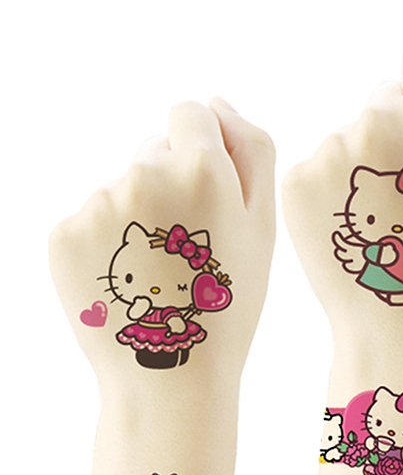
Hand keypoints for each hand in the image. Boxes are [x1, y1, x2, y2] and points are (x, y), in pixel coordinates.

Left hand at [50, 99, 274, 380]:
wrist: (172, 371)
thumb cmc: (229, 302)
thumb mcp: (265, 227)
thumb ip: (254, 152)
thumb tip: (218, 102)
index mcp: (201, 168)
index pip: (189, 115)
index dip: (203, 152)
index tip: (208, 196)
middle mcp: (143, 174)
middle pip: (153, 152)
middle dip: (171, 186)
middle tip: (188, 249)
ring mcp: (98, 204)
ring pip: (122, 191)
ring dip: (140, 219)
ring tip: (160, 274)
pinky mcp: (64, 234)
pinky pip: (90, 221)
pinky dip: (107, 244)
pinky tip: (130, 282)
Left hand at [283, 44, 402, 338]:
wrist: (401, 322)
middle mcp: (377, 119)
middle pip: (383, 99)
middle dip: (398, 136)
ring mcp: (332, 149)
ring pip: (350, 136)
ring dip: (364, 166)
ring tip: (383, 222)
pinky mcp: (298, 180)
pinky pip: (319, 167)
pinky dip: (331, 190)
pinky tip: (352, 228)